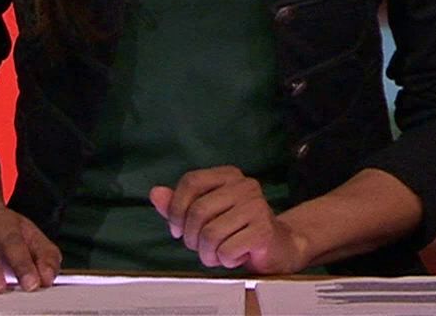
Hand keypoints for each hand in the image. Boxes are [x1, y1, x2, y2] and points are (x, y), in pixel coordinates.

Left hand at [150, 166, 310, 272]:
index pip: (191, 181)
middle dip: (192, 238)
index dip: (177, 208)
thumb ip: (179, 205)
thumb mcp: (206, 216)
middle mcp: (245, 185)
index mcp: (229, 175)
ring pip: (210, 234)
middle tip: (202, 247)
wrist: (279, 247)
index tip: (178, 229)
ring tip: (218, 254)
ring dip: (208, 253)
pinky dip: (225, 260)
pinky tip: (236, 256)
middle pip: (198, 211)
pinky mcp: (263, 230)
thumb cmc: (238, 230)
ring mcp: (257, 206)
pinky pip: (226, 250)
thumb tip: (155, 193)